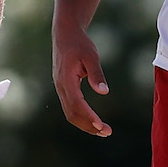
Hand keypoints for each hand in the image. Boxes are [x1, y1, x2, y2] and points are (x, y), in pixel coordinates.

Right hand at [52, 19, 111, 136]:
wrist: (65, 34)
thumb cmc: (79, 43)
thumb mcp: (91, 56)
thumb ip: (96, 74)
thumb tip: (104, 92)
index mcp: (66, 79)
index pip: (77, 104)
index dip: (89, 117)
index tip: (101, 126)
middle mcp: (61, 86)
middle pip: (72, 114)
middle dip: (88, 126)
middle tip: (107, 132)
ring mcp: (60, 88)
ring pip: (70, 113)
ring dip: (85, 124)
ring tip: (102, 130)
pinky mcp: (63, 87)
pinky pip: (70, 107)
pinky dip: (81, 116)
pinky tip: (93, 120)